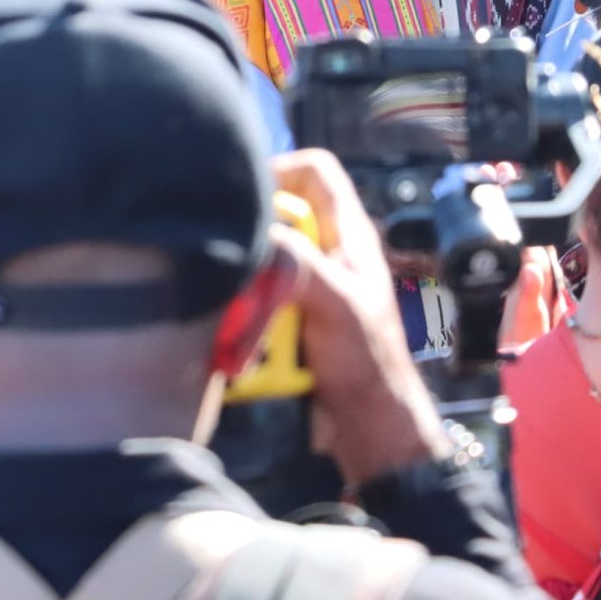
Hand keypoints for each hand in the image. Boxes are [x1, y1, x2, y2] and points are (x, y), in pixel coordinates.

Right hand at [270, 149, 448, 485]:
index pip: (315, 169)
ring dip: (247, 283)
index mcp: (348, 236)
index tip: (247, 200)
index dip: (281, 170)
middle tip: (230, 259)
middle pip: (278, 215)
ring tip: (238, 307)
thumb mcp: (337, 305)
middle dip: (254, 236)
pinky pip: (255, 298)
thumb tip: (255, 233)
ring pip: (261, 259)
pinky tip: (240, 332)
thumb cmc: (368, 365)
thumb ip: (299, 263)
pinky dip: (244, 311)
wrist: (370, 430)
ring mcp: (307, 286)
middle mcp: (326, 252)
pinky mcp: (290, 319)